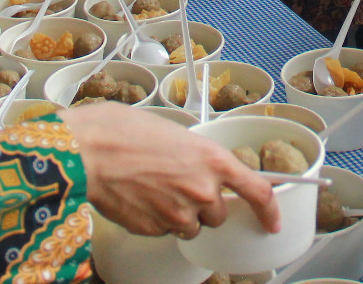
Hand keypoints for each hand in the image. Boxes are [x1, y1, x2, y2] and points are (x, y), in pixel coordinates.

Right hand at [64, 102, 279, 236]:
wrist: (89, 151)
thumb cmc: (124, 132)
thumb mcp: (175, 133)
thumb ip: (197, 157)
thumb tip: (200, 169)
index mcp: (213, 159)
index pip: (257, 191)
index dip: (269, 210)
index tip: (272, 221)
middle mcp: (203, 190)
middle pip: (218, 213)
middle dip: (204, 204)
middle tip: (178, 184)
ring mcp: (180, 213)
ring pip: (192, 226)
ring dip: (181, 214)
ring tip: (154, 189)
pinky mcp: (156, 229)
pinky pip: (166, 231)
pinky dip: (158, 220)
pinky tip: (140, 198)